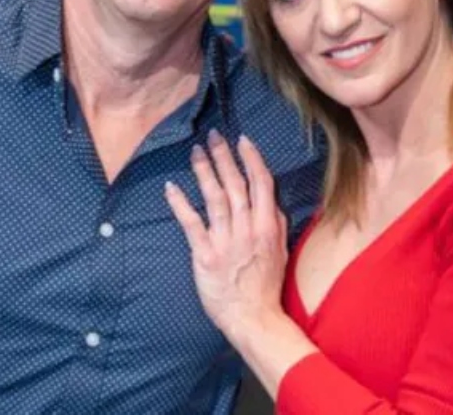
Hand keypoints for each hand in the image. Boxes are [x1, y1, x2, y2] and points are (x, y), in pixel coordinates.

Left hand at [165, 130, 288, 338]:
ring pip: (214, 198)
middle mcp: (247, 229)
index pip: (261, 184)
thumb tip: (271, 201)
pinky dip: (180, 203)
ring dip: (204, 172)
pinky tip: (171, 187)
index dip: (252, 159)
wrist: (253, 316)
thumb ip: (276, 223)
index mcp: (268, 226)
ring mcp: (225, 241)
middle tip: (214, 136)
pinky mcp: (205, 255)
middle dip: (224, 157)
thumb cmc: (266, 285)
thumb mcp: (281, 250)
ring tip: (195, 152)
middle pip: (235, 185)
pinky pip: (191, 224)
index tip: (242, 140)